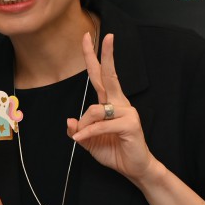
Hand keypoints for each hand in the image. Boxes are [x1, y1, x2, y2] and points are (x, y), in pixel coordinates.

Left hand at [67, 33, 159, 185]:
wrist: (135, 168)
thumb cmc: (115, 151)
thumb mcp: (90, 141)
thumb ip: (80, 130)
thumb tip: (70, 120)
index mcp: (111, 103)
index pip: (101, 76)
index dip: (96, 57)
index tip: (90, 37)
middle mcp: (120, 103)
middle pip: (110, 75)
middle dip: (106, 55)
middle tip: (106, 36)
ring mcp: (127, 112)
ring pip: (95, 110)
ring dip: (84, 126)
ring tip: (84, 138)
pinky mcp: (130, 124)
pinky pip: (102, 124)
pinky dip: (89, 133)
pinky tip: (83, 140)